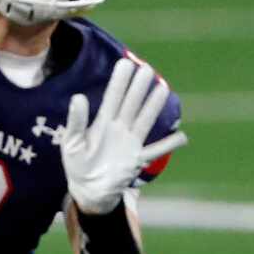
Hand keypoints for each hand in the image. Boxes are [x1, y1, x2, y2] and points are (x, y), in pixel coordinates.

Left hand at [57, 58, 185, 214]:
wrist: (88, 190)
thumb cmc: (78, 163)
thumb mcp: (71, 142)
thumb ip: (76, 121)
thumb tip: (78, 97)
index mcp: (102, 123)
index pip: (112, 97)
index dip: (119, 81)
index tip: (125, 63)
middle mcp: (119, 129)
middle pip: (131, 104)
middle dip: (138, 87)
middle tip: (147, 68)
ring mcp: (130, 143)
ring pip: (144, 120)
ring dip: (153, 106)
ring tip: (163, 88)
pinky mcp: (137, 160)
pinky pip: (155, 151)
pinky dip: (169, 145)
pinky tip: (182, 137)